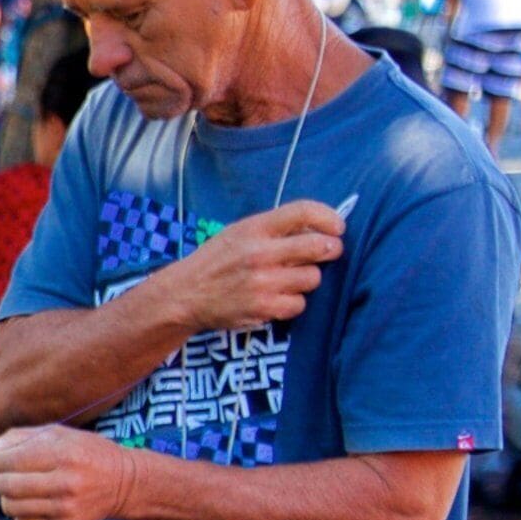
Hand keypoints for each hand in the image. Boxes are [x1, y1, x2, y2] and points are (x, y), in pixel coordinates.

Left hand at [0, 425, 142, 519]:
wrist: (124, 483)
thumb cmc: (84, 453)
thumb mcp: (59, 434)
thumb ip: (21, 437)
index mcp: (62, 453)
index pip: (6, 460)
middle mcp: (64, 482)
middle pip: (4, 485)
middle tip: (5, 474)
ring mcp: (65, 508)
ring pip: (10, 507)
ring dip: (7, 497)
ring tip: (21, 488)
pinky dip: (20, 514)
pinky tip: (33, 504)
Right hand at [149, 198, 341, 335]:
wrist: (183, 296)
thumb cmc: (215, 261)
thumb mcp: (239, 233)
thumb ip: (275, 229)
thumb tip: (320, 227)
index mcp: (254, 228)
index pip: (304, 211)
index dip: (329, 217)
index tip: (337, 227)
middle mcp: (259, 253)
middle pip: (319, 246)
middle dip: (331, 249)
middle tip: (328, 252)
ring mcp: (262, 282)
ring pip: (313, 278)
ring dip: (306, 279)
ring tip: (287, 280)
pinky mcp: (263, 308)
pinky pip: (299, 304)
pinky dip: (292, 303)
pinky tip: (276, 298)